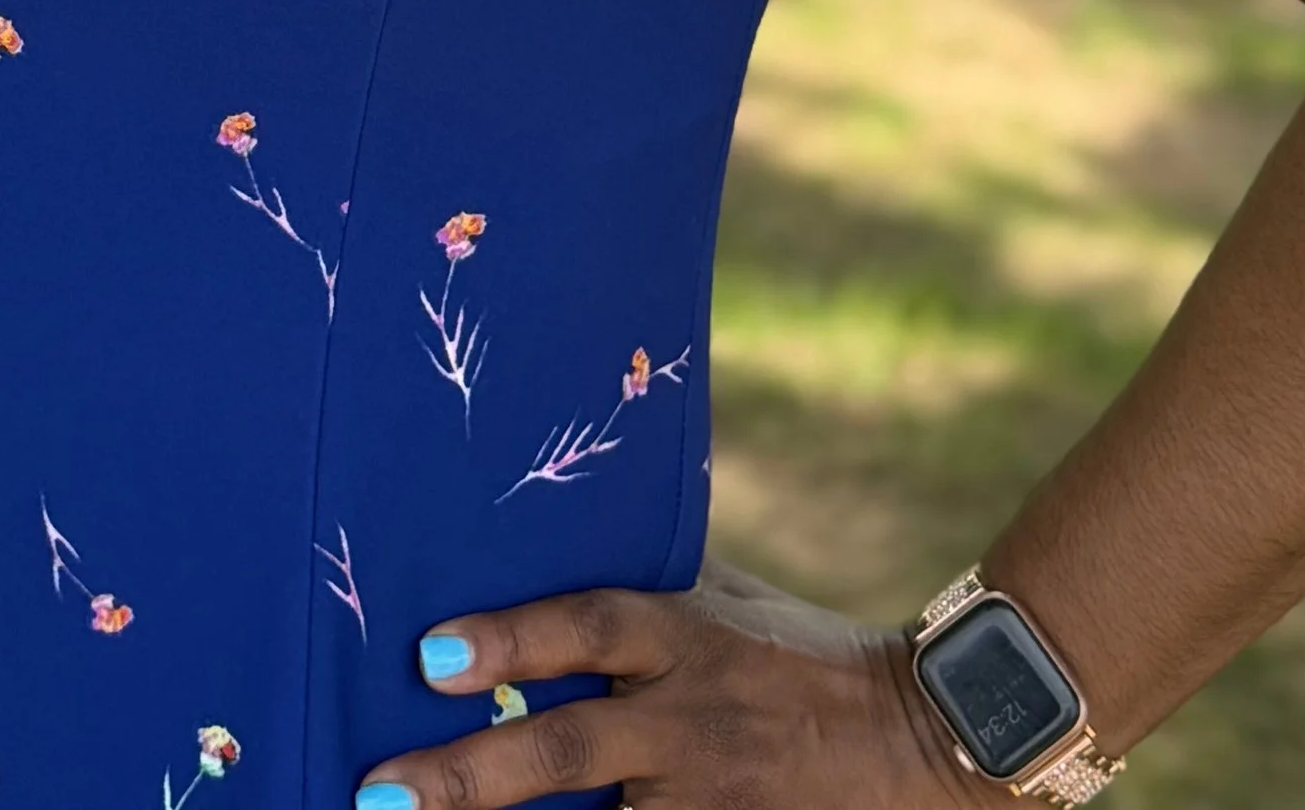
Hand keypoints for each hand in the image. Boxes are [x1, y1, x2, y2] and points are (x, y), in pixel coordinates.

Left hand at [354, 554, 977, 806]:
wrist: (924, 739)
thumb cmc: (803, 651)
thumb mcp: (725, 596)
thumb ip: (641, 573)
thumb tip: (546, 522)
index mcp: (686, 638)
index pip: (589, 627)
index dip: (511, 641)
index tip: (428, 654)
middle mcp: (690, 722)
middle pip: (568, 753)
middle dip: (470, 776)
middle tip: (380, 790)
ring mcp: (711, 800)